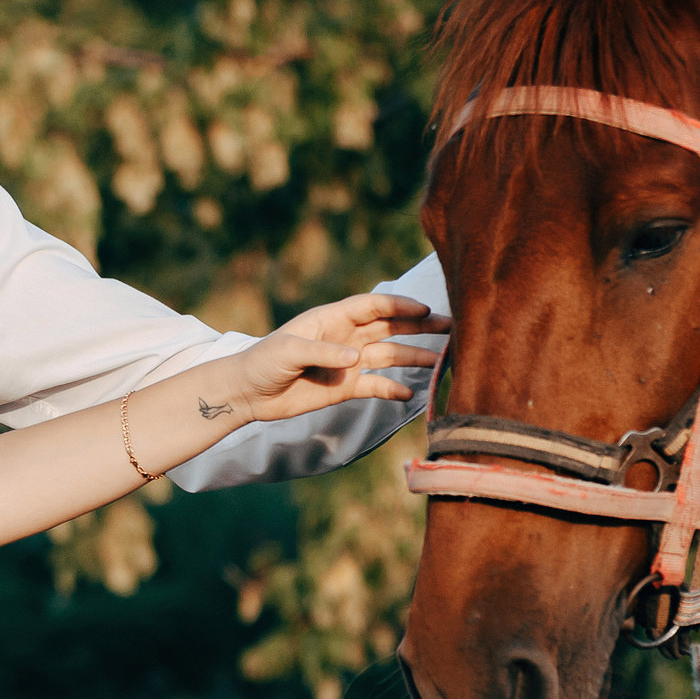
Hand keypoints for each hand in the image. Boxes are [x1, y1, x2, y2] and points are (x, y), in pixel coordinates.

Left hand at [222, 293, 449, 422]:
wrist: (249, 392)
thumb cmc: (263, 361)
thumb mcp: (289, 352)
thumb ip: (323, 352)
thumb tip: (357, 357)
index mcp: (333, 319)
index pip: (373, 307)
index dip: (400, 305)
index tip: (426, 307)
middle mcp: (346, 337)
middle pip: (390, 327)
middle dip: (419, 326)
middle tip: (450, 327)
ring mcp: (348, 362)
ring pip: (389, 355)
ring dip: (414, 357)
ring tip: (442, 360)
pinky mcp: (346, 387)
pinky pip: (376, 386)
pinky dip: (394, 389)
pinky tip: (412, 393)